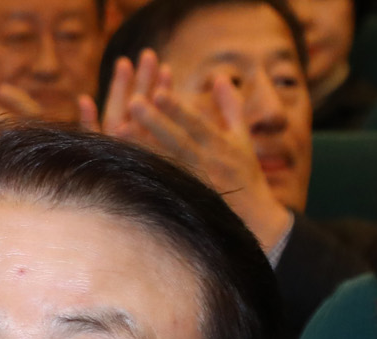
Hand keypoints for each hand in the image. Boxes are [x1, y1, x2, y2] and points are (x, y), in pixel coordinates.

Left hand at [88, 53, 290, 252]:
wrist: (256, 223)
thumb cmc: (246, 175)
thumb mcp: (243, 139)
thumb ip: (230, 107)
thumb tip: (218, 77)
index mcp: (221, 147)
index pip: (197, 124)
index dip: (178, 109)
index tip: (159, 91)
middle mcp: (207, 166)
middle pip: (178, 142)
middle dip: (156, 122)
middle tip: (133, 101)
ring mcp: (193, 187)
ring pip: (166, 164)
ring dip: (143, 147)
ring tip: (119, 129)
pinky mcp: (182, 204)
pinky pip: (158, 187)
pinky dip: (142, 173)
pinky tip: (121, 161)